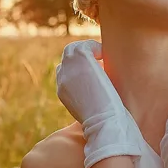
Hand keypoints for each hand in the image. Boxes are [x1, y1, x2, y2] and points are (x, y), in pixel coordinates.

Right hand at [55, 40, 139, 167]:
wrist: (104, 122)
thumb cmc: (105, 123)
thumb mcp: (94, 110)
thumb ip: (94, 98)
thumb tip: (105, 92)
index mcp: (64, 92)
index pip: (66, 72)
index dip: (80, 68)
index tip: (97, 69)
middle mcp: (62, 80)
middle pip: (67, 59)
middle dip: (83, 57)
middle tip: (101, 58)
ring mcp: (68, 69)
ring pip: (73, 50)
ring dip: (89, 50)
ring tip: (103, 55)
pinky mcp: (78, 59)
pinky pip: (84, 45)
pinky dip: (96, 47)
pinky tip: (106, 55)